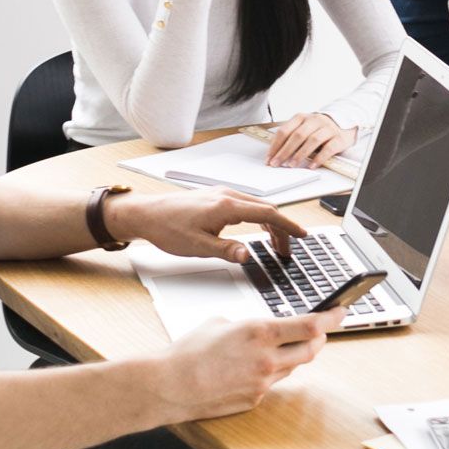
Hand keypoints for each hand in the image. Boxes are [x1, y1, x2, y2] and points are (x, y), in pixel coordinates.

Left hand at [112, 188, 303, 263]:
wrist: (146, 214)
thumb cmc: (167, 228)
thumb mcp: (198, 247)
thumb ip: (227, 250)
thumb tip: (248, 255)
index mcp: (227, 206)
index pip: (268, 214)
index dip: (289, 226)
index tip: (302, 235)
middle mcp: (227, 195)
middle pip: (267, 209)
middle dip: (282, 229)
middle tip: (287, 250)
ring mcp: (222, 194)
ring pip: (257, 206)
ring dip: (270, 224)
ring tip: (275, 245)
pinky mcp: (216, 197)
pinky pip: (246, 205)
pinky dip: (258, 217)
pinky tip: (256, 231)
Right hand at [150, 309, 345, 421]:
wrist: (170, 386)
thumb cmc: (188, 351)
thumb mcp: (219, 322)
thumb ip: (246, 325)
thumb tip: (254, 330)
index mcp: (260, 332)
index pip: (310, 325)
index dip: (331, 318)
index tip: (341, 311)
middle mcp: (267, 359)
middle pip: (311, 349)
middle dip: (320, 339)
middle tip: (320, 331)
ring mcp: (263, 382)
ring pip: (293, 367)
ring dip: (295, 356)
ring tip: (286, 346)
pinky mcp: (255, 399)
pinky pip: (272, 383)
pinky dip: (270, 373)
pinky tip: (254, 368)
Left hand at [265, 112, 353, 168]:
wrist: (343, 124)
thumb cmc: (318, 129)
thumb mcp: (303, 128)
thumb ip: (291, 137)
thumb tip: (275, 154)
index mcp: (301, 118)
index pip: (285, 130)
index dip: (275, 145)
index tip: (269, 158)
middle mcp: (314, 120)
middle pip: (297, 136)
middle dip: (285, 151)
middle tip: (277, 164)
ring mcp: (327, 128)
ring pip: (312, 141)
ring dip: (300, 154)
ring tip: (291, 165)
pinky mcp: (338, 138)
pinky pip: (328, 149)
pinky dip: (319, 158)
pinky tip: (311, 166)